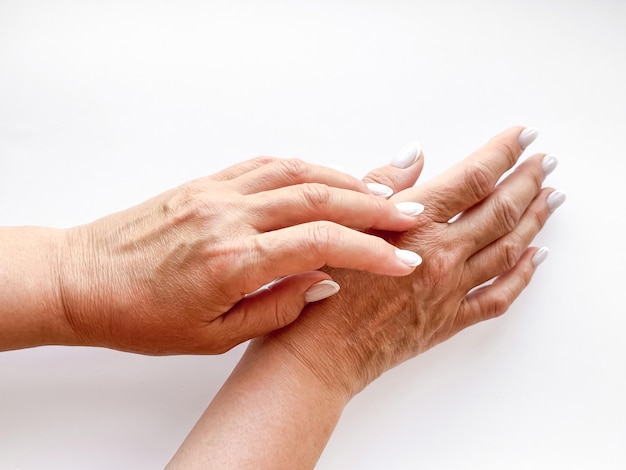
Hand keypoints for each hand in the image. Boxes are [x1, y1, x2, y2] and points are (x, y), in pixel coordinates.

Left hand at [56, 155, 424, 353]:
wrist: (84, 279)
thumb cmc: (140, 316)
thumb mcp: (213, 335)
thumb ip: (275, 308)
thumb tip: (322, 282)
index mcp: (231, 260)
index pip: (321, 244)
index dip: (371, 251)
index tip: (406, 259)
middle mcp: (229, 216)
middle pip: (319, 198)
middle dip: (374, 206)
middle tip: (412, 216)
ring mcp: (217, 192)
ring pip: (298, 173)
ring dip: (346, 180)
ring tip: (382, 193)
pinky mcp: (208, 182)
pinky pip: (268, 164)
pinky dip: (308, 168)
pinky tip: (329, 177)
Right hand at [268, 126, 564, 395]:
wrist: (321, 352)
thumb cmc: (322, 288)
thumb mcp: (342, 223)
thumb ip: (381, 186)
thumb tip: (414, 155)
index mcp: (417, 226)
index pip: (474, 178)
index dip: (503, 152)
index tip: (524, 135)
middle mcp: (443, 256)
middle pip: (501, 210)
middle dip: (528, 181)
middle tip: (546, 162)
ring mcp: (452, 290)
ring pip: (508, 249)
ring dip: (534, 219)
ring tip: (551, 197)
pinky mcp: (450, 320)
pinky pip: (498, 296)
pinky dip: (522, 276)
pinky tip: (535, 258)